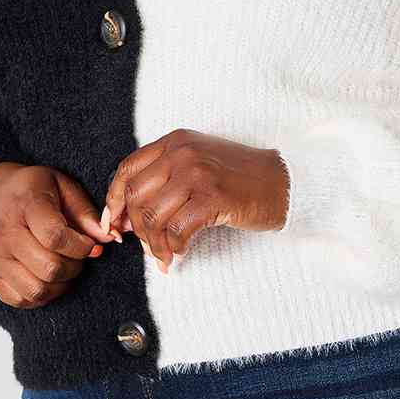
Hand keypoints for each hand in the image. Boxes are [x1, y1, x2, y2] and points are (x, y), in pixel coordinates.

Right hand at [0, 163, 121, 306]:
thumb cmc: (29, 189)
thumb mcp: (61, 185)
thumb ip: (85, 212)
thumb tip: (108, 238)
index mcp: (25, 205)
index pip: (56, 237)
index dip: (81, 247)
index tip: (89, 244)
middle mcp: (4, 233)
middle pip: (49, 268)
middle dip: (74, 267)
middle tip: (76, 255)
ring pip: (37, 291)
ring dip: (59, 284)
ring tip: (63, 266)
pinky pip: (20, 300)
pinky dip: (41, 296)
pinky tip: (45, 277)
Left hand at [103, 130, 289, 272]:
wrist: (285, 182)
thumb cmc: (242, 179)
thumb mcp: (200, 163)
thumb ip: (167, 178)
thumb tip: (130, 214)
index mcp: (175, 142)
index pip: (127, 169)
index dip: (114, 201)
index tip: (114, 225)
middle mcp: (182, 153)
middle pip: (135, 195)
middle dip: (134, 228)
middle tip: (143, 247)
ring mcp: (197, 173)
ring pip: (152, 216)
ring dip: (154, 244)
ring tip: (165, 256)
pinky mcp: (212, 197)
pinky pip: (176, 230)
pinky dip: (173, 247)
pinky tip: (180, 253)